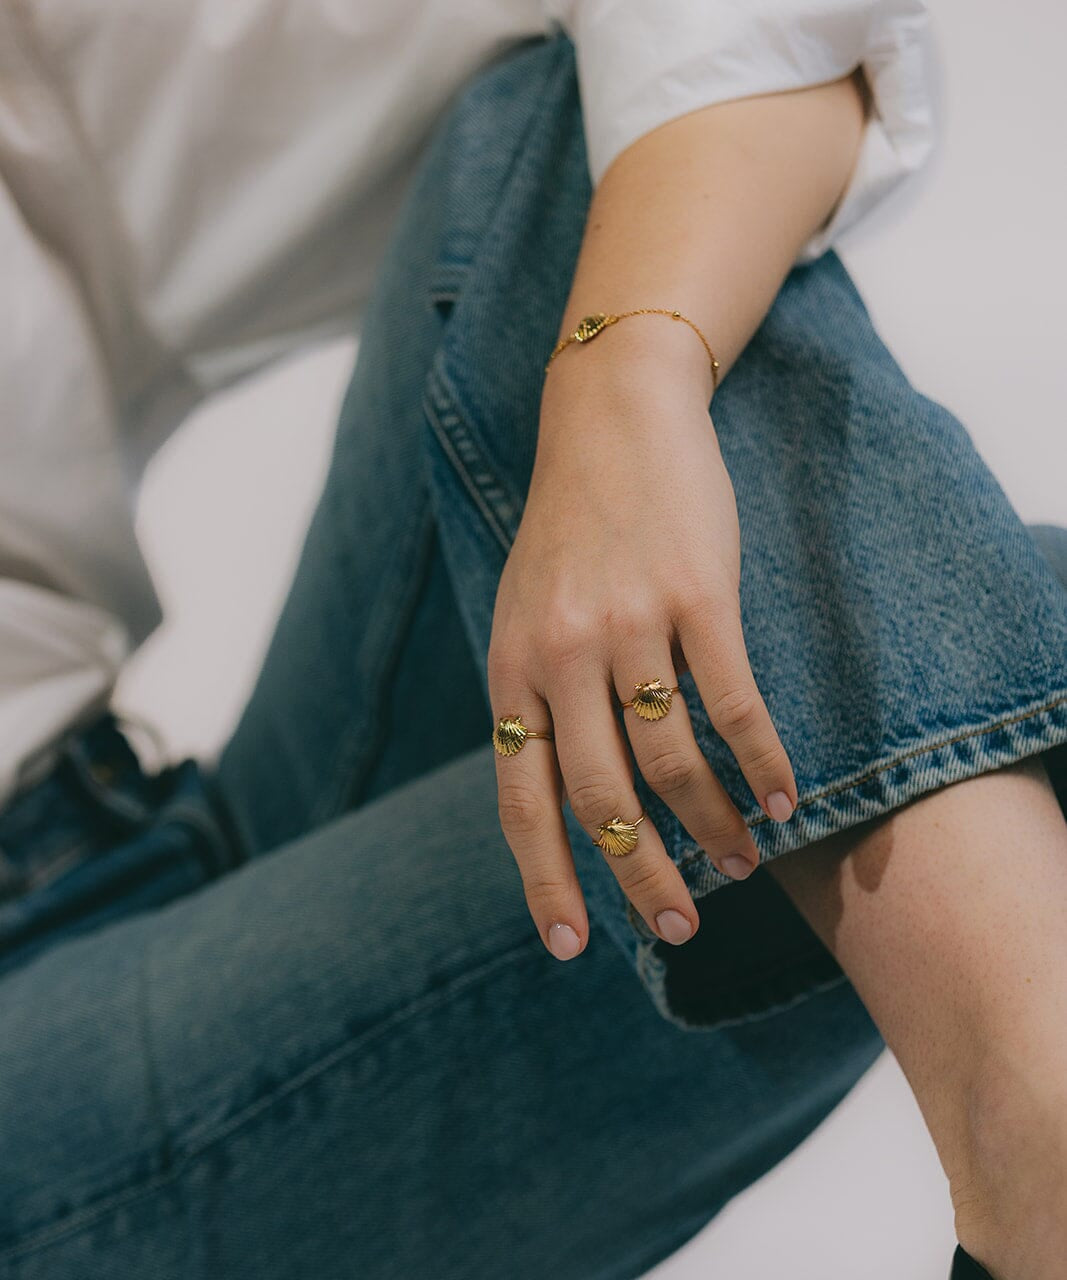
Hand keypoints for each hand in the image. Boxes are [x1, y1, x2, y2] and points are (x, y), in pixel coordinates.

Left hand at [487, 337, 797, 959]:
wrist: (610, 417)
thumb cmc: (571, 529)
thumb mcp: (524, 613)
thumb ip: (536, 697)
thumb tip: (565, 794)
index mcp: (513, 668)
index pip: (522, 800)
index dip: (546, 878)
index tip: (570, 945)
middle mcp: (562, 654)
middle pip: (600, 797)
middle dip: (639, 874)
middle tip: (677, 926)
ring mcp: (629, 623)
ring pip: (670, 759)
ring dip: (710, 825)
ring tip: (740, 863)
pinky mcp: (695, 594)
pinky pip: (733, 702)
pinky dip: (761, 762)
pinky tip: (783, 799)